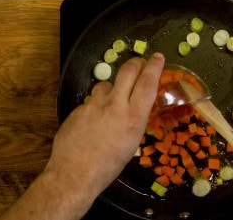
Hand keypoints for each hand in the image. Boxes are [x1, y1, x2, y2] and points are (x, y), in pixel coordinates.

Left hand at [46, 52, 164, 195]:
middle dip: (136, 63)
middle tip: (140, 63)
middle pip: (127, 71)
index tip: (158, 57)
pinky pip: (92, 100)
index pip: (147, 84)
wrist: (74, 174)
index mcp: (133, 118)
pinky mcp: (79, 108)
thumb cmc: (109, 166)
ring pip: (107, 84)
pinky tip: (94, 121)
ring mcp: (94, 105)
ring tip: (114, 101)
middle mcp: (115, 106)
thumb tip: (134, 108)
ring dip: (114, 87)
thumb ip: (134, 120)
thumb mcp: (131, 143)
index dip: (155, 67)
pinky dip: (97, 105)